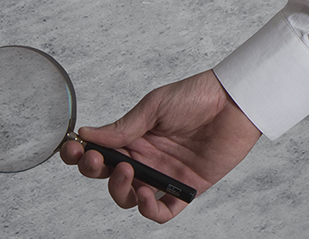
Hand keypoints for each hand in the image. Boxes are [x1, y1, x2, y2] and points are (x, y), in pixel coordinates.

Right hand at [58, 70, 258, 222]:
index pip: (100, 152)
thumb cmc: (199, 96)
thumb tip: (87, 134)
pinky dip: (150, 211)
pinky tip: (146, 196)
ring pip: (130, 198)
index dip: (81, 155)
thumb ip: (124, 126)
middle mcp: (146, 159)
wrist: (236, 101)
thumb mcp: (155, 105)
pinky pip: (163, 212)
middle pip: (108, 178)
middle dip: (95, 172)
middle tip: (98, 160)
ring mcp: (165, 175)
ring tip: (126, 172)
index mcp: (135, 137)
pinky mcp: (186, 188)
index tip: (72, 149)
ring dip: (120, 191)